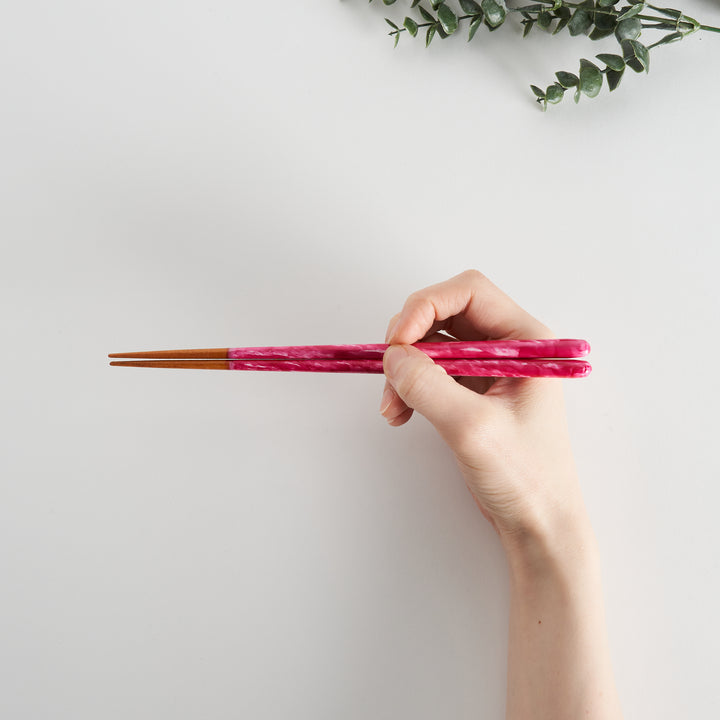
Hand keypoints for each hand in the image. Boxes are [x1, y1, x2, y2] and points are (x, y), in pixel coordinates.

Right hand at [380, 270, 585, 544]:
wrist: (536, 523)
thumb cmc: (525, 476)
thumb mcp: (472, 427)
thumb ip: (428, 385)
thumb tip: (392, 356)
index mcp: (525, 341)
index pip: (469, 293)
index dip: (426, 306)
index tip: (398, 340)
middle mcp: (506, 347)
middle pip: (444, 313)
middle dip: (410, 340)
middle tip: (390, 372)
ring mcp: (487, 369)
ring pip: (431, 343)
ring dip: (404, 368)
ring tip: (392, 407)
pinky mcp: (470, 392)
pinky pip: (429, 371)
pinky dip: (408, 386)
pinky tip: (399, 413)